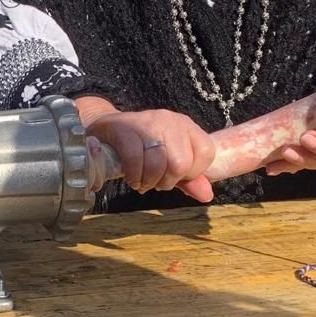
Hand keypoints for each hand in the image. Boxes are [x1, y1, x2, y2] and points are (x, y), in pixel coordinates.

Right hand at [87, 108, 215, 201]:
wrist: (109, 129)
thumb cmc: (143, 149)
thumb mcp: (169, 162)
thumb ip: (189, 179)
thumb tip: (207, 196)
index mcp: (187, 126)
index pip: (206, 152)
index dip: (193, 173)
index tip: (175, 176)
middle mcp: (170, 120)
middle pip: (181, 163)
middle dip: (166, 182)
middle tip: (155, 183)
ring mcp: (147, 122)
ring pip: (158, 163)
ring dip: (148, 182)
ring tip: (142, 182)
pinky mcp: (125, 128)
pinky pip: (134, 159)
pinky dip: (134, 177)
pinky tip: (132, 179)